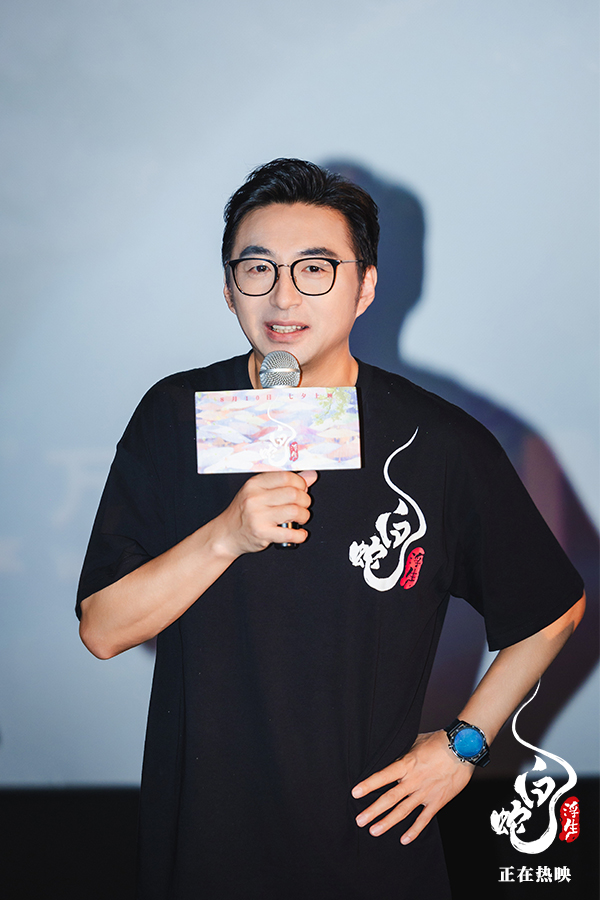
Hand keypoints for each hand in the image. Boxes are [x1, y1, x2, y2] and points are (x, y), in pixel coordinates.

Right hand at [218, 470, 317, 555]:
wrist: (226, 533)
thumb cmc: (245, 511)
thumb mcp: (260, 491)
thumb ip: (285, 483)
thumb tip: (311, 475)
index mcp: (255, 484)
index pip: (286, 477)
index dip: (300, 483)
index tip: (302, 490)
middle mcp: (255, 498)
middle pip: (294, 494)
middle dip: (305, 500)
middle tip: (302, 506)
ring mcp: (258, 516)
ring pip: (295, 512)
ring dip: (304, 516)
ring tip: (300, 518)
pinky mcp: (262, 533)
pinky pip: (290, 534)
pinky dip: (300, 535)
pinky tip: (299, 533)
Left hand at [351, 730, 474, 843]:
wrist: (462, 749)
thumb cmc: (438, 742)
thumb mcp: (414, 742)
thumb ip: (402, 754)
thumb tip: (390, 758)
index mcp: (406, 764)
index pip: (383, 776)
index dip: (368, 785)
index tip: (355, 793)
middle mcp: (413, 781)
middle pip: (390, 798)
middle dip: (373, 810)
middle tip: (359, 820)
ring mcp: (425, 793)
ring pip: (403, 811)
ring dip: (388, 822)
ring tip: (374, 831)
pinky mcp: (437, 801)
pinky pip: (424, 819)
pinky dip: (414, 830)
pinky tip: (404, 839)